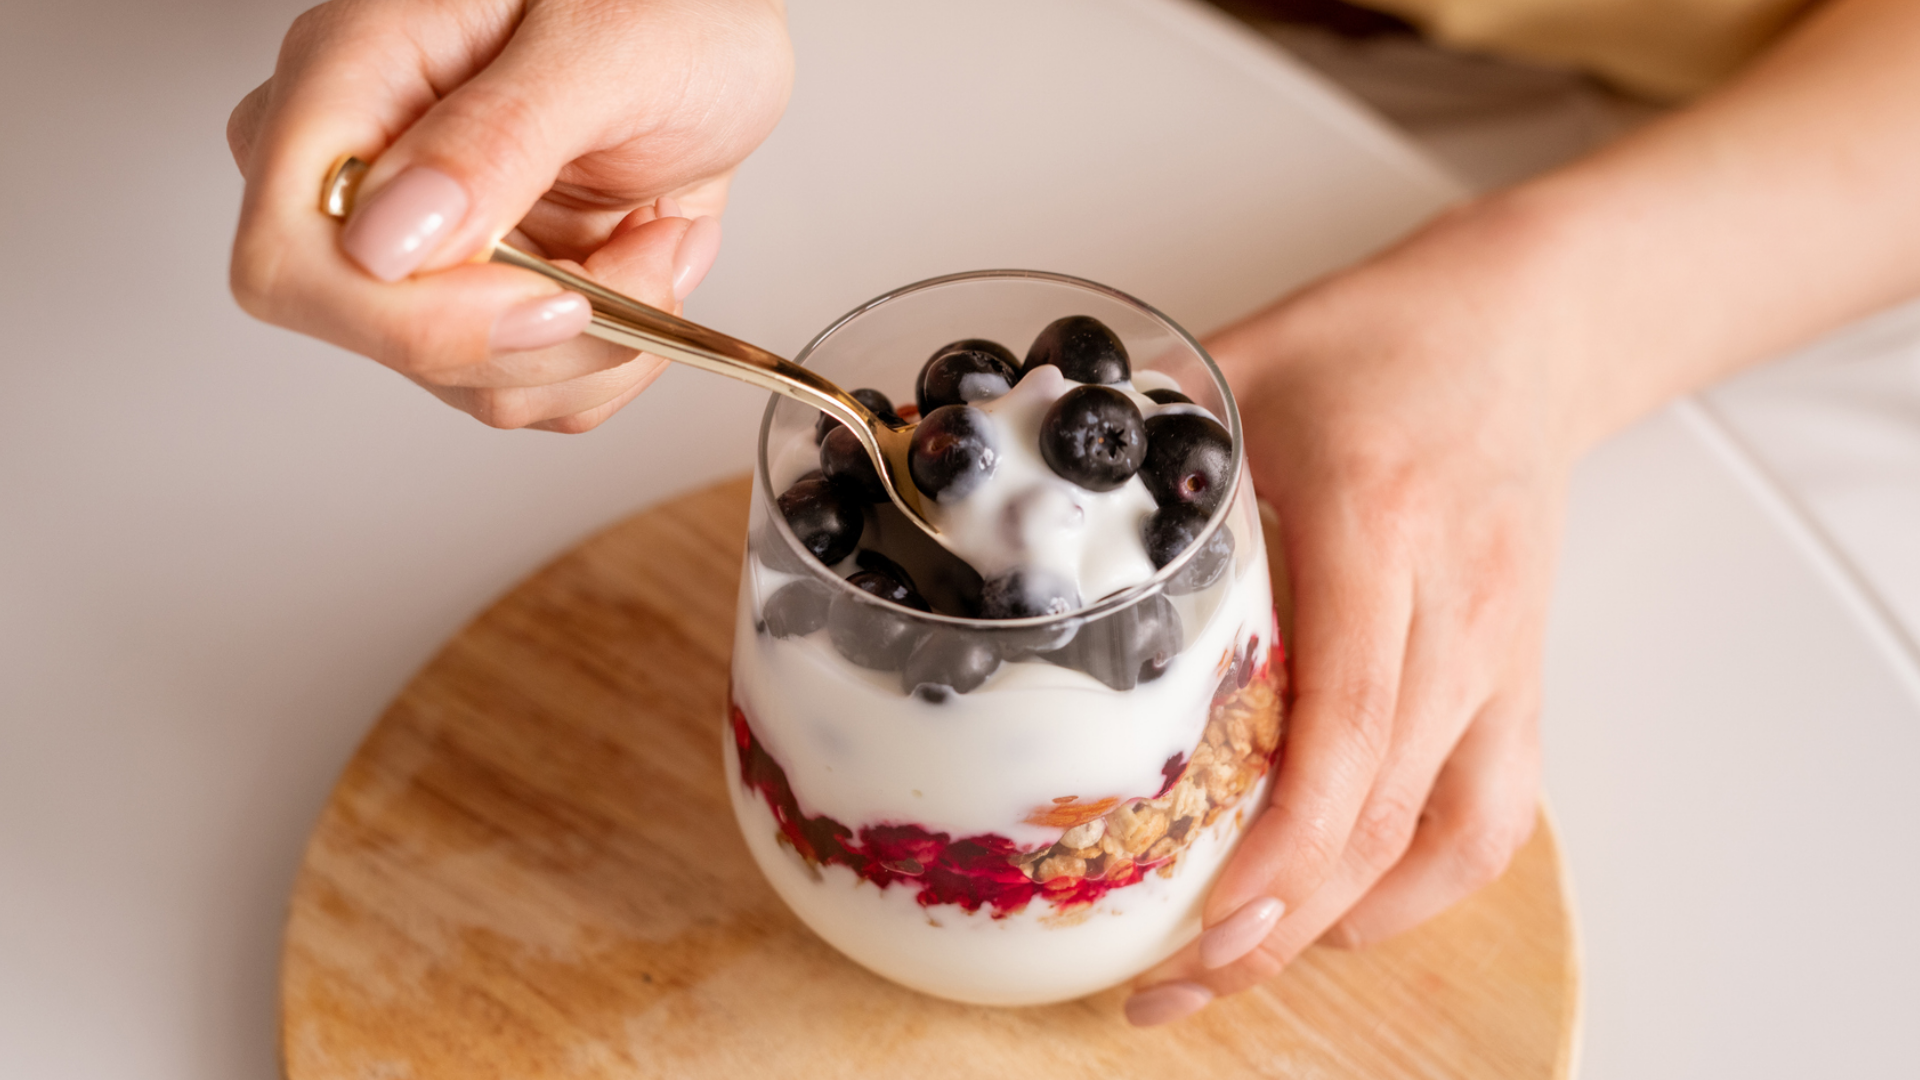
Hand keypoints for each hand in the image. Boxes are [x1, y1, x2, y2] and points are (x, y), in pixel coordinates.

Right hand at [227, 0, 791, 431]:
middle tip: (650, 248)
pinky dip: (622, 346)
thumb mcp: (607, 47)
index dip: (414, 319)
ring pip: (477, 381)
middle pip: (388, 340)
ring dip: (607, 335)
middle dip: (547, 330)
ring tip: (663, 228)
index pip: (290, 263)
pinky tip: (651, 253)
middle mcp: (368, 173)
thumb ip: (497, 135)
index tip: (554, 298)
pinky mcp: (488, 296)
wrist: (718, 29)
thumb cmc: (668, 2)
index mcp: (350, 78)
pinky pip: (536, 386)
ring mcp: (423, 248)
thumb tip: (385, 238)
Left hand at [1125, 197, 1584, 1024]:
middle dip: (1279, 919)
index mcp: (1381, 525)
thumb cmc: (1384, 340)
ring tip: (1237, 970)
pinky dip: (1418, 888)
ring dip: (1345, 925)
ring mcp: (1505, 653)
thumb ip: (1137, 435)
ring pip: (1453, 834)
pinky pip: (1494, 815)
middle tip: (1167, 986)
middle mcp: (1459, 607)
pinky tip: (1339, 917)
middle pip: (1389, 805)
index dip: (1282, 841)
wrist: (1527, 327)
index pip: (1352, 717)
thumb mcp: (1248, 361)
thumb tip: (990, 481)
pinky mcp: (1524, 678)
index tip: (1200, 919)